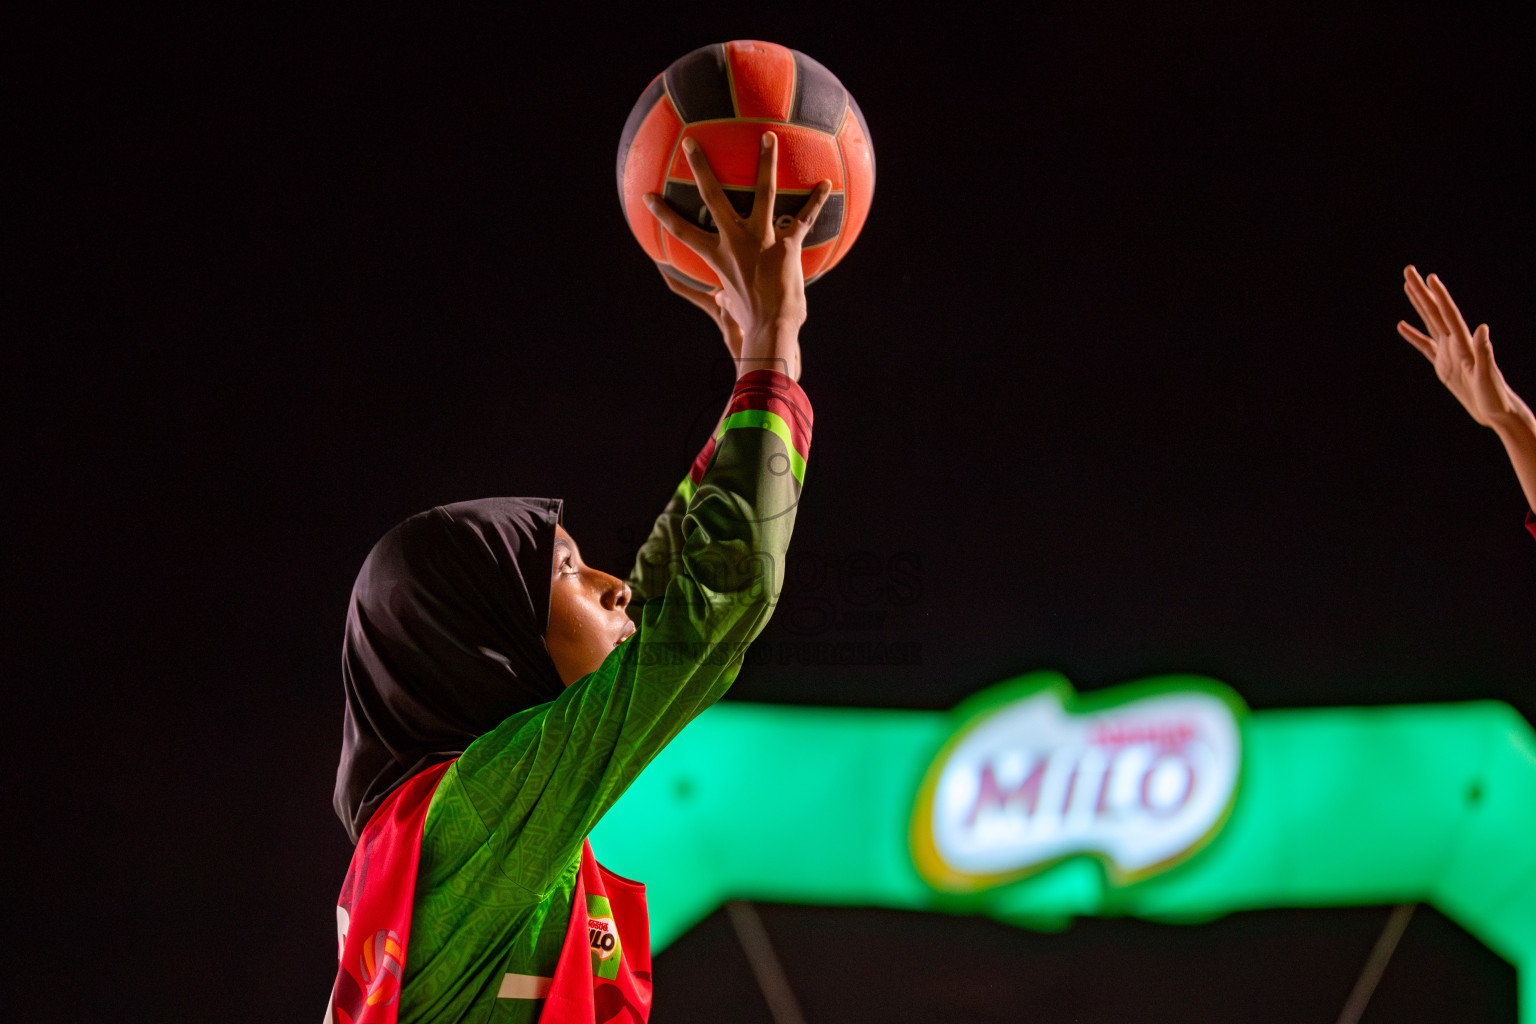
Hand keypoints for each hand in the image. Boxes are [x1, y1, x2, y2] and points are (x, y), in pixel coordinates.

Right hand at [644, 132, 829, 380]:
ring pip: (762, 192)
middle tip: (692, 142)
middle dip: (701, 167)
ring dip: (765, 162)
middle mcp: (735, 241)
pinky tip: (825, 184)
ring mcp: (762, 239)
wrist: (772, 329)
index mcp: (717, 256)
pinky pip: (803, 218)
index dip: (663, 214)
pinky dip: (815, 201)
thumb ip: (714, 296)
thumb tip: (712, 298)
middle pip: (713, 197)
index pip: (682, 231)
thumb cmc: (748, 322)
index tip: (648, 196)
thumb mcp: (724, 307)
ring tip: (767, 137)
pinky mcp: (788, 245)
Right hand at [1398, 266, 1528, 429]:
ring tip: (1407, 286)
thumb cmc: (1496, 396)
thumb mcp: (1488, 376)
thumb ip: (1485, 351)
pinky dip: (1413, 335)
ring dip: (1419, 304)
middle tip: (1410, 270)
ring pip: (1430, 322)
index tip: (1429, 277)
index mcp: (1465, 344)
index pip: (1449, 314)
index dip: (1440, 296)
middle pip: (1435, 311)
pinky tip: (1402, 325)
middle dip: (1422, 291)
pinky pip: (1425, 345)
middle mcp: (1456, 342)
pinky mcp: (1443, 365)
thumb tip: (1483, 327)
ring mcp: (1449, 352)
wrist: (1497, 411)